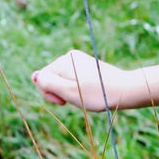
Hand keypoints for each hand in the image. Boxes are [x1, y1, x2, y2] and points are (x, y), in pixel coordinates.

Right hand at [32, 50, 158, 110]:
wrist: (125, 90)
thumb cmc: (96, 94)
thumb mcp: (68, 92)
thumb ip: (48, 83)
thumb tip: (34, 76)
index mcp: (63, 61)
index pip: (42, 78)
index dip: (49, 94)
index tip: (64, 101)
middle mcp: (69, 56)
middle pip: (51, 77)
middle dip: (59, 92)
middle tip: (76, 99)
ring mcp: (79, 60)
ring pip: (62, 80)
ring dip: (68, 91)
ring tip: (84, 96)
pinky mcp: (87, 65)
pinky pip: (72, 78)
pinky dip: (76, 88)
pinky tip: (88, 92)